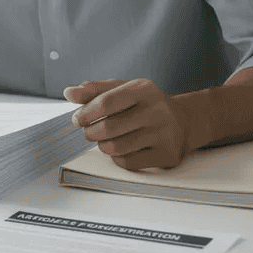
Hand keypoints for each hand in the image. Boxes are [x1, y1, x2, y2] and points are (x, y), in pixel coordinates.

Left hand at [63, 78, 199, 170]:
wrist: (182, 121)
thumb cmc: (144, 104)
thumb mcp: (122, 89)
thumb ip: (94, 90)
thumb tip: (69, 93)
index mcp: (144, 89)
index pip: (106, 102)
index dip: (86, 113)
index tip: (77, 119)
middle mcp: (157, 110)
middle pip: (109, 128)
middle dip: (91, 132)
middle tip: (88, 132)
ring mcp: (164, 134)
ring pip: (117, 147)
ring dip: (103, 145)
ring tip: (105, 139)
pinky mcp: (166, 154)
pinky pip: (128, 162)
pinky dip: (118, 158)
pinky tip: (122, 149)